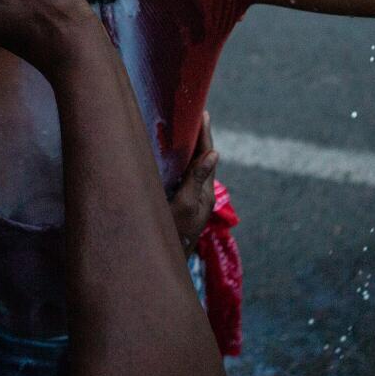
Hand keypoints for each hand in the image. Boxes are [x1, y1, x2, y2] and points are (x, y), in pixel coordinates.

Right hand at [169, 111, 218, 254]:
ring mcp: (189, 201)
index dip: (205, 134)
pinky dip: (178, 162)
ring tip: (183, 128)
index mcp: (205, 192)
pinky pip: (181, 177)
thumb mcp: (184, 206)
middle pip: (201, 159)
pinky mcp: (177, 206)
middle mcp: (199, 195)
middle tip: (192, 113)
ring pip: (191, 168)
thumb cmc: (172, 234)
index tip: (203, 112)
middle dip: (198, 137)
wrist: (160, 264)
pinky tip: (170, 157)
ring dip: (188, 148)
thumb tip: (214, 154)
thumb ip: (197, 180)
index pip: (207, 156)